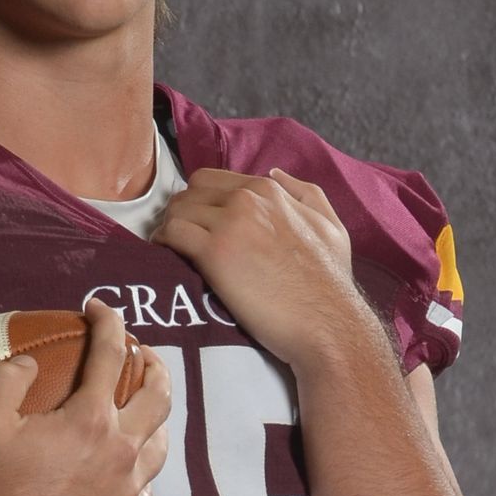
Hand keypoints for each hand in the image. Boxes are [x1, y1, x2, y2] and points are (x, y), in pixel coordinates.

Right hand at [0, 299, 172, 495]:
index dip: (107, 321)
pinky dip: (145, 465)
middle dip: (153, 362)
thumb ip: (8, 381)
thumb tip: (29, 360)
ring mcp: (128, 489)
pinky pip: (149, 486)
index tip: (98, 307)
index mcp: (89, 419)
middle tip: (140, 352)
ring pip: (163, 439)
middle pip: (158, 393)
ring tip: (145, 403)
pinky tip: (133, 465)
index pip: (109, 353)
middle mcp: (121, 450)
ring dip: (157, 412)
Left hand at [149, 166, 368, 368]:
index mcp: (269, 190)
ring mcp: (229, 223)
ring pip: (176, 210)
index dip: (201, 203)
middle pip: (190, 192)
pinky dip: (164, 244)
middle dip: (183, 213)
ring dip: (170, 229)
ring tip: (174, 252)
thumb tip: (275, 172)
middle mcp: (247, 198)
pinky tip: (169, 260)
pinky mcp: (214, 253)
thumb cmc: (331, 283)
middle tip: (183, 240)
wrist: (327, 323)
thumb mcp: (332, 226)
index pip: (213, 181)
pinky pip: (171, 233)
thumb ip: (305, 193)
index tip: (200, 225)